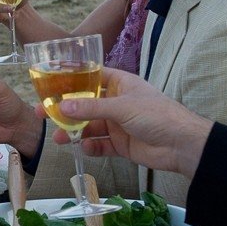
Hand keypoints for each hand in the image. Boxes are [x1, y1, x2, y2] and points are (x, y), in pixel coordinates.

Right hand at [49, 67, 211, 178]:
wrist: (182, 145)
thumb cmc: (157, 115)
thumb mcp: (122, 107)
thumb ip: (91, 108)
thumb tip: (62, 106)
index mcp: (120, 85)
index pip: (92, 77)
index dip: (72, 79)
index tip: (50, 82)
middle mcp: (117, 102)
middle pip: (85, 104)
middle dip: (65, 109)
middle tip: (44, 113)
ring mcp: (118, 124)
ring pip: (89, 126)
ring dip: (73, 131)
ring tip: (58, 138)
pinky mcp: (121, 144)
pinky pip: (100, 145)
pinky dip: (90, 147)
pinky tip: (83, 148)